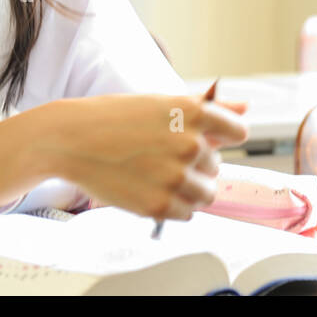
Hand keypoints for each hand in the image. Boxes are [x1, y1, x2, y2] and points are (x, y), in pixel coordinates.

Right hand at [43, 93, 248, 222]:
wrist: (71, 139)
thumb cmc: (115, 117)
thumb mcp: (163, 104)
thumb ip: (210, 109)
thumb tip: (246, 106)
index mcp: (194, 113)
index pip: (238, 132)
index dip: (222, 137)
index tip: (206, 139)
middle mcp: (190, 144)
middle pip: (216, 166)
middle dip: (195, 164)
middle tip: (160, 156)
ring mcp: (176, 177)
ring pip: (206, 194)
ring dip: (187, 188)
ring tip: (156, 175)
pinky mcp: (160, 205)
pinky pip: (187, 213)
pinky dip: (172, 206)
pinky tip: (149, 188)